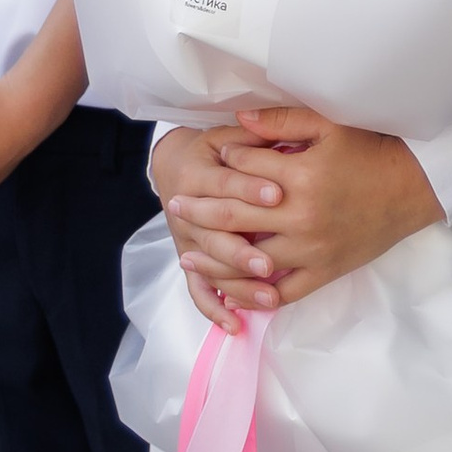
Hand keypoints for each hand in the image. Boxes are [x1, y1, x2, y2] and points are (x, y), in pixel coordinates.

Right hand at [152, 123, 284, 332]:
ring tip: (268, 296)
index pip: (224, 183)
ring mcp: (187, 241)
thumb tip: (268, 126)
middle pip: (215, 234)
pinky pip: (199, 291)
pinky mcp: (190, 259)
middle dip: (243, 249)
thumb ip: (249, 134)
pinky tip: (236, 324)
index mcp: (197, 173)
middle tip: (270, 263)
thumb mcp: (225, 133)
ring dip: (238, 283)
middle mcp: (186, 212)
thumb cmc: (211, 148)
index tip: (277, 193)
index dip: (248, 187)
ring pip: (211, 268)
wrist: (174, 164)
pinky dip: (215, 308)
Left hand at [164, 106, 442, 309]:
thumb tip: (237, 120)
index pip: (245, 172)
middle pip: (236, 219)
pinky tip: (233, 294)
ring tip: (188, 257)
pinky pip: (281, 292)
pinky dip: (254, 296)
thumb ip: (282, 122)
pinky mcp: (323, 272)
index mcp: (300, 178)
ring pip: (250, 262)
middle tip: (174, 206)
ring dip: (214, 261)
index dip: (222, 164)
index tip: (205, 159)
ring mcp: (311, 249)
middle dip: (200, 212)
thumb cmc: (372, 152)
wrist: (414, 188)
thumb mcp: (330, 126)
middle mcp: (300, 217)